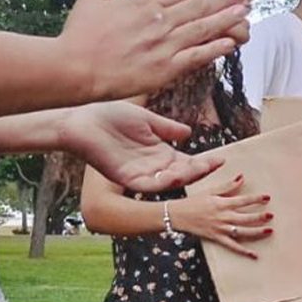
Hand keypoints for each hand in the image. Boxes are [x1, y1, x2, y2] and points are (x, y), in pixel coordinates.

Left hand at [58, 102, 223, 192]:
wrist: (80, 120)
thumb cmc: (109, 116)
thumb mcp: (146, 120)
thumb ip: (167, 128)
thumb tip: (188, 133)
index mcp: (159, 153)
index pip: (188, 162)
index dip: (204, 162)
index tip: (221, 158)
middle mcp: (153, 166)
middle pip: (184, 174)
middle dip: (200, 171)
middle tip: (215, 165)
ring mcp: (141, 174)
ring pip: (170, 182)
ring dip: (186, 177)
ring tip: (199, 169)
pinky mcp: (127, 178)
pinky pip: (150, 185)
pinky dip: (163, 183)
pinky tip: (175, 175)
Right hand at [59, 0, 252, 101]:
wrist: (75, 68)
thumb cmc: (80, 36)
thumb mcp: (91, 0)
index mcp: (142, 4)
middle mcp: (158, 22)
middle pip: (198, 6)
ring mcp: (164, 45)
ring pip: (203, 29)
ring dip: (226, 19)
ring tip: (245, 12)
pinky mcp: (166, 69)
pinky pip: (197, 57)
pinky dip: (215, 49)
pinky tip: (232, 43)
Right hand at [171, 174, 271, 257]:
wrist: (176, 215)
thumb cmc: (194, 202)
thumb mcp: (211, 191)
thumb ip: (228, 186)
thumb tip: (242, 177)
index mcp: (222, 203)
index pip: (243, 200)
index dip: (256, 199)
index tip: (267, 197)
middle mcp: (223, 216)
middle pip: (245, 217)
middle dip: (260, 216)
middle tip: (271, 215)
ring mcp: (220, 228)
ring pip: (242, 231)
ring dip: (256, 232)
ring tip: (269, 231)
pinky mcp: (216, 238)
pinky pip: (232, 246)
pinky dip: (244, 251)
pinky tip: (255, 255)